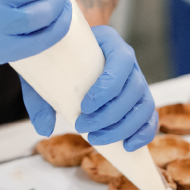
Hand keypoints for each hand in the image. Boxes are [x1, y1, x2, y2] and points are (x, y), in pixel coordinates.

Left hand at [20, 25, 157, 151]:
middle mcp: (129, 61)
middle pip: (133, 89)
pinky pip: (150, 118)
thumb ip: (39, 99)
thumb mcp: (42, 71)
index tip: (85, 107)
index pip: (121, 62)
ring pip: (144, 106)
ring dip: (123, 128)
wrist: (70, 52)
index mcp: (110, 42)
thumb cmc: (57, 59)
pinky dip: (143, 134)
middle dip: (110, 115)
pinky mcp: (139, 100)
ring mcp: (137, 80)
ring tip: (97, 138)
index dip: (107, 88)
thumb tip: (45, 128)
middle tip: (83, 127)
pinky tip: (127, 147)